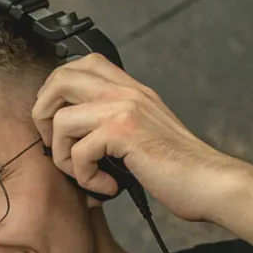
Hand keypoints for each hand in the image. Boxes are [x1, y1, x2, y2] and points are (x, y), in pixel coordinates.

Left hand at [31, 53, 247, 225]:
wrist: (209, 182)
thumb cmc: (178, 169)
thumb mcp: (143, 135)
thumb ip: (113, 126)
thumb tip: (73, 140)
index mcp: (130, 89)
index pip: (78, 65)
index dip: (54, 93)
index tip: (58, 126)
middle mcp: (126, 91)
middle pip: (59, 79)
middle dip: (43, 116)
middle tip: (56, 147)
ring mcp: (125, 107)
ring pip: (60, 120)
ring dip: (62, 157)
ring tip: (87, 175)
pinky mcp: (124, 132)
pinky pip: (77, 153)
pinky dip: (85, 178)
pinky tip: (108, 187)